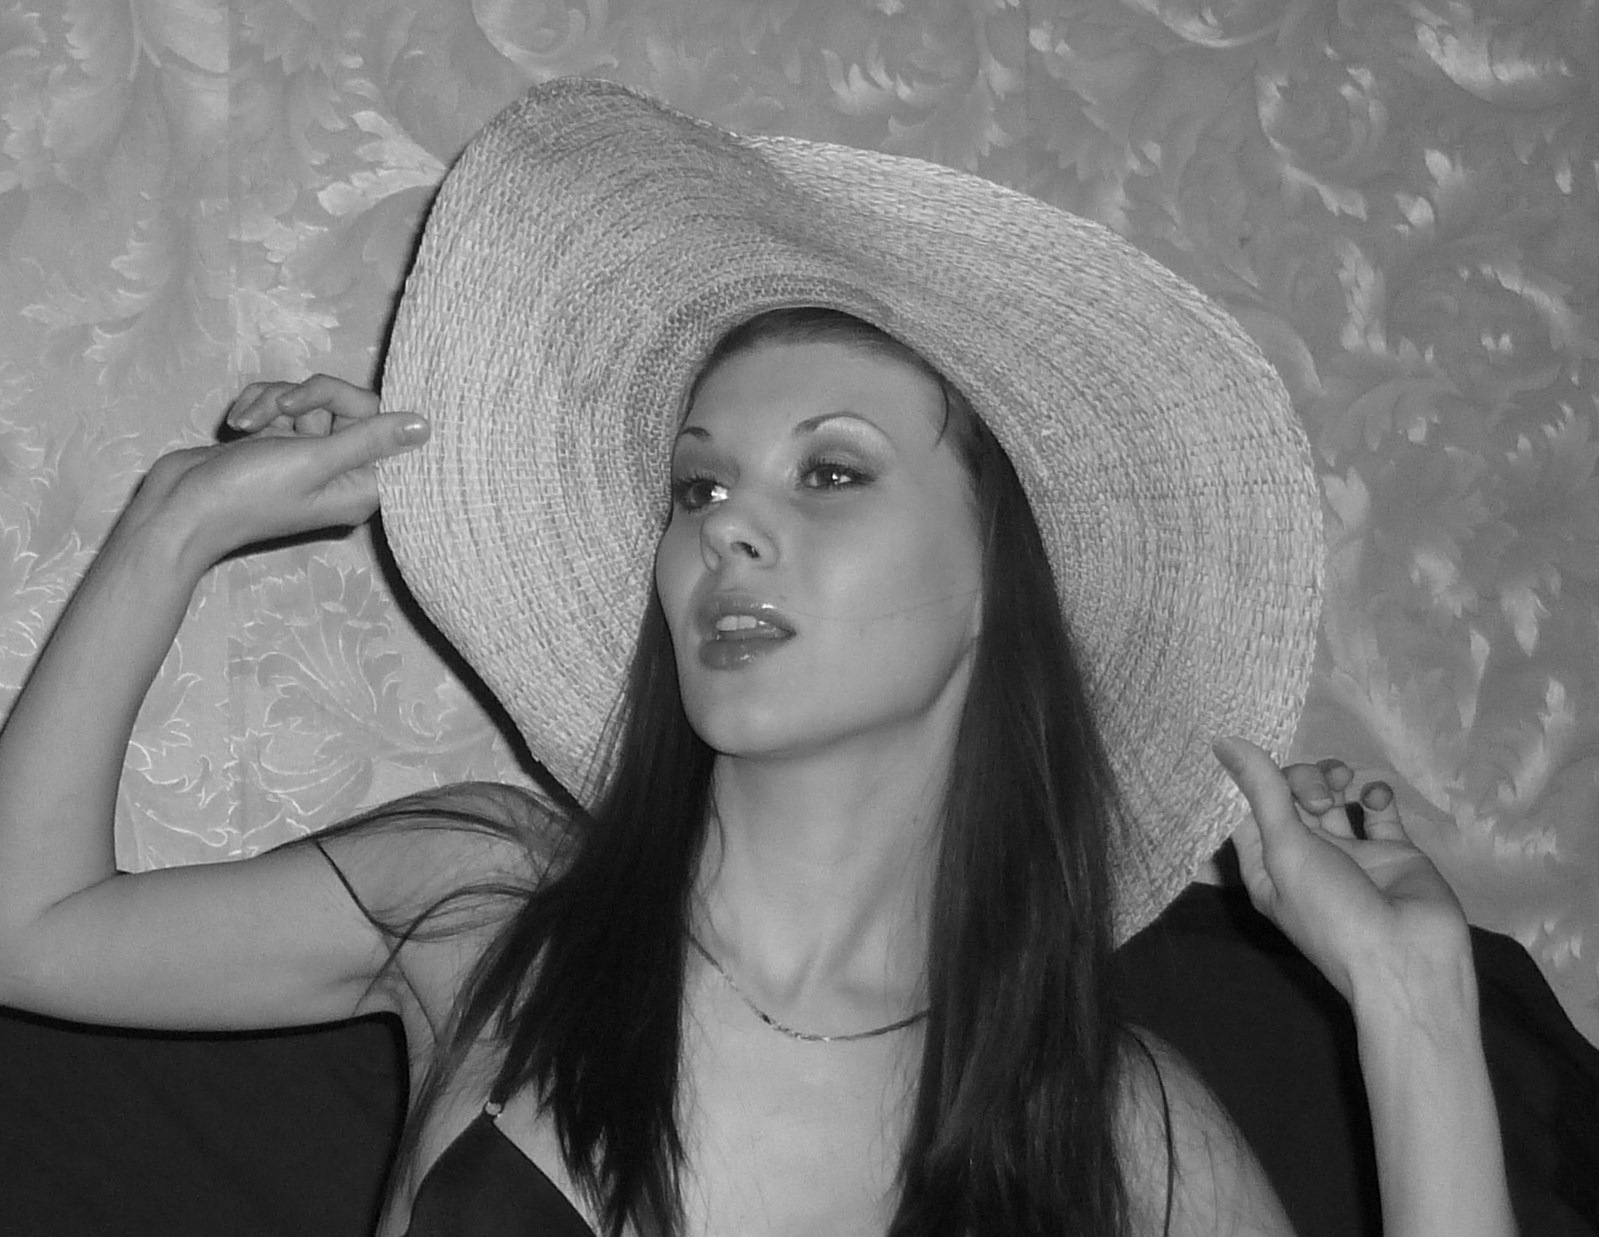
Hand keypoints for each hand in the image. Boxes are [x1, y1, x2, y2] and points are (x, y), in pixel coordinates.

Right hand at [128, 375, 426, 570]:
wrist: (179, 507)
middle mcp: (340, 471)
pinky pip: (281, 404)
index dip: (354, 406)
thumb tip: (425, 427)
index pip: (382, 425)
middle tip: (279, 415)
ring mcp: (307, 456)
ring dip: (274, 401)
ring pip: (308, 400)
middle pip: (345, 404)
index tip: (326, 407)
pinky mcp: (278, 442)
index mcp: (361, 486)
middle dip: (305, 398)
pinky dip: (258, 406)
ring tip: (248, 426)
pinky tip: (237, 426)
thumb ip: (370, 440)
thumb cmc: (247, 494)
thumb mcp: (313, 461)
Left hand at [1213, 737, 1469, 1007]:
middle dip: (1301, 781)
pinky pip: (1378, 812)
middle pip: (1291, 799)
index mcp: (1268, 869)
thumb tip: (1224, 743)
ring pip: (1333, 799)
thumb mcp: (1286, 850)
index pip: (1249, 812)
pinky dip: (1375, 796)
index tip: (1261, 758)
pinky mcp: (1393, 853)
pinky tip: (1376, 798)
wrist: (1408, 960)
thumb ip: (1263, 793)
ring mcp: (1351, 856)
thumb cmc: (1332, 911)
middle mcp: (1306, 861)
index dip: (1254, 783)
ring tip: (1343, 780)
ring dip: (1333, 779)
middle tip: (1318, 796)